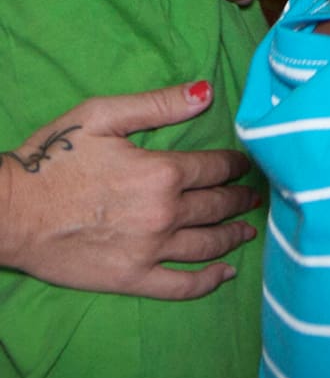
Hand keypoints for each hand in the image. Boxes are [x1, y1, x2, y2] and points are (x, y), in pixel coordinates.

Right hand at [0, 83, 259, 297]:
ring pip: (206, 245)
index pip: (215, 168)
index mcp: (162, 173)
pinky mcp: (130, 280)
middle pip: (217, 206)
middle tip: (256, 197)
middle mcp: (164, 214)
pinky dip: (207, 281)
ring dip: (233, 236)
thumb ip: (159, 104)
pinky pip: (180, 286)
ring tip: (249, 230)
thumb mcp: (104, 116)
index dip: (236, 165)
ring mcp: (149, 251)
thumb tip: (207, 91)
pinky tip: (224, 274)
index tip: (247, 164)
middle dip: (241, 199)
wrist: (9, 212)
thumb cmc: (54, 158)